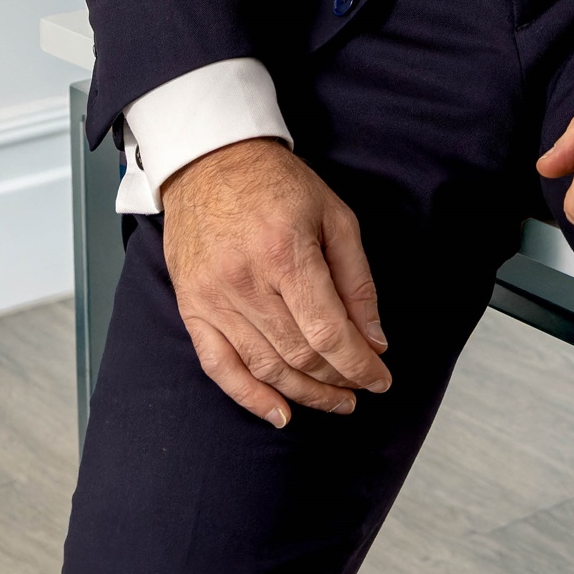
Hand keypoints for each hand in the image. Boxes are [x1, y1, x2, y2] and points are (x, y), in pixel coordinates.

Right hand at [160, 138, 389, 426]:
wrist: (209, 159)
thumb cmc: (278, 183)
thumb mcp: (334, 215)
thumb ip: (357, 280)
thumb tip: (374, 339)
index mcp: (287, 253)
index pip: (328, 332)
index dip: (359, 365)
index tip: (381, 380)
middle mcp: (246, 282)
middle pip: (299, 354)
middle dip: (337, 380)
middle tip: (360, 388)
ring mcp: (214, 298)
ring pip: (265, 367)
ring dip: (304, 393)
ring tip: (334, 401)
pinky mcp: (192, 307)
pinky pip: (219, 366)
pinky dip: (250, 397)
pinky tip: (280, 414)